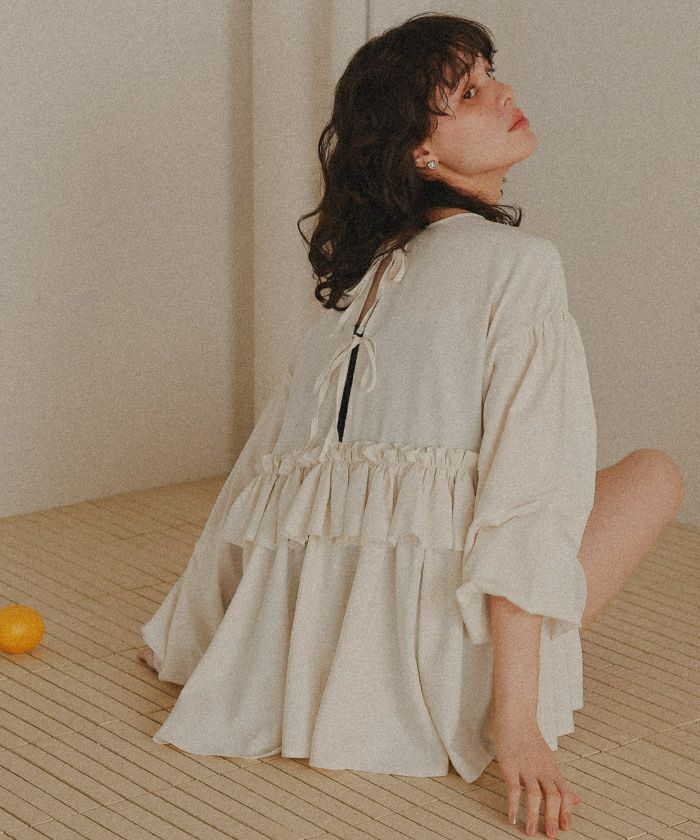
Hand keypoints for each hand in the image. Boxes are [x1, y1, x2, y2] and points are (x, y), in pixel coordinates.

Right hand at [492, 716, 581, 836]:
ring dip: (534, 815)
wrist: (516, 716)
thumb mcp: (549, 760)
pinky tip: (512, 817)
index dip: (566, 812)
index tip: (565, 828)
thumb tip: (577, 800)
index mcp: (552, 770)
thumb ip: (561, 783)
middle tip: (551, 836)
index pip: (564, 794)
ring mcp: (526, 767)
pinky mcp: (510, 764)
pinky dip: (514, 804)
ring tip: (530, 832)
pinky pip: (513, 787)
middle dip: (552, 818)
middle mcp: (542, 770)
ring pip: (534, 794)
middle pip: (553, 796)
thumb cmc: (530, 739)